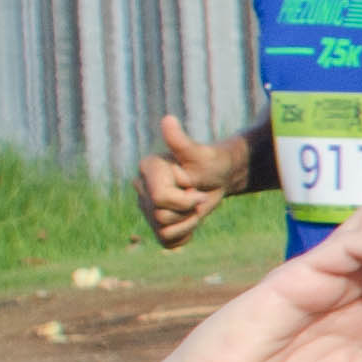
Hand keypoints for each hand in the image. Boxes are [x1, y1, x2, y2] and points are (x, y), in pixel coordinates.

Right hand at [137, 116, 238, 248]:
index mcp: (147, 169)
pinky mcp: (156, 224)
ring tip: (194, 207)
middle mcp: (141, 188)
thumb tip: (168, 119)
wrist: (220, 177)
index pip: (161, 200)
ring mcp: (146, 207)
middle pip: (161, 218)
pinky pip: (168, 242)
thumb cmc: (211, 162)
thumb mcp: (200, 154)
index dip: (186, 200)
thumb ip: (182, 142)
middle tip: (198, 197)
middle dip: (188, 211)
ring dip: (188, 224)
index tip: (197, 188)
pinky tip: (190, 220)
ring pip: (164, 232)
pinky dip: (185, 235)